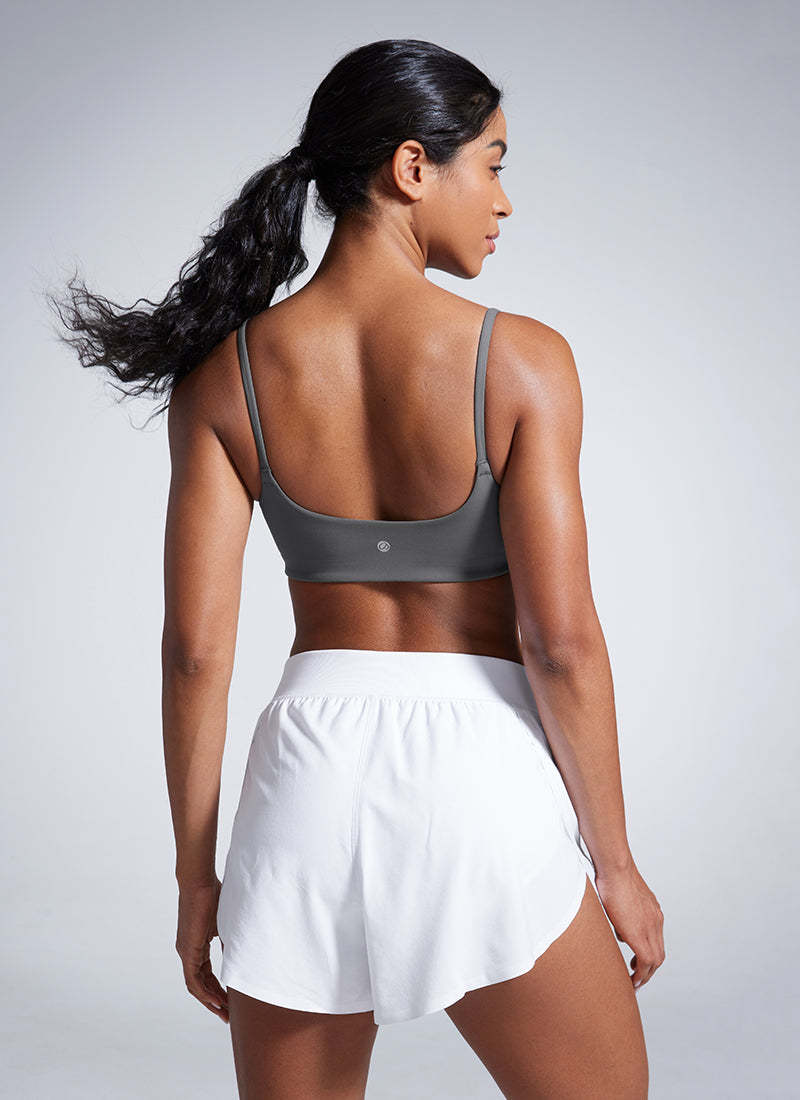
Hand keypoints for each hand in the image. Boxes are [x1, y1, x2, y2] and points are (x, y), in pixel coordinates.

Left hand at [176, 878, 228, 1022]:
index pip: (206, 975)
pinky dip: (204, 992)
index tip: (230, 1002)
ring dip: (210, 1001)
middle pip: (201, 985)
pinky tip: (216, 1001)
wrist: (199, 881)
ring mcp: (186, 952)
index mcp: (196, 945)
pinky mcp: (187, 950)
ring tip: (224, 1013)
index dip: (217, 990)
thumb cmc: (213, 894)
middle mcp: (188, 952)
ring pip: (196, 986)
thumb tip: (246, 952)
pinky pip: (193, 979)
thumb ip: (231, 939)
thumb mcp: (226, 923)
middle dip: (215, 1001)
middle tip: (229, 1015)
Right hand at [594, 861, 664, 991]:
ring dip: (646, 974)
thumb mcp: (621, 895)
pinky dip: (641, 974)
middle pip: (659, 953)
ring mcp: (651, 928)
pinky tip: (633, 980)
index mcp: (653, 911)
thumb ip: (624, 913)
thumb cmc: (613, 875)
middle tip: (638, 977)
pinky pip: (645, 962)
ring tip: (635, 982)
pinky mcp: (640, 936)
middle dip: (649, 969)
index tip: (639, 961)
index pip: (655, 939)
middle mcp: (656, 921)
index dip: (648, 953)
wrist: (616, 869)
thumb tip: (620, 930)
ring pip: (655, 961)